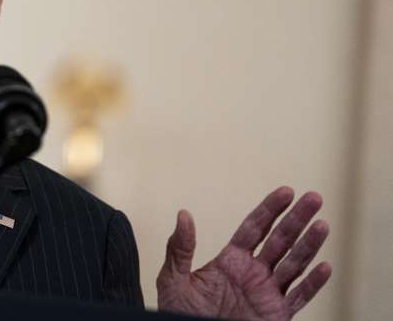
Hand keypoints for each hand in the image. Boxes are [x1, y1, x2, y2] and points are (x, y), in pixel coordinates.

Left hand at [156, 187, 330, 319]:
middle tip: (313, 197)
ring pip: (293, 264)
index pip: (255, 228)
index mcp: (231, 260)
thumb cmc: (180, 313)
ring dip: (308, 245)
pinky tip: (324, 266)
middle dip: (296, 219)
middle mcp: (253, 273)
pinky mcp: (276, 315)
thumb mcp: (174, 278)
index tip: (286, 191)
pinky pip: (298, 298)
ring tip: (322, 224)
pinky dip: (312, 284)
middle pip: (279, 240)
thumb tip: (183, 214)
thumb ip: (180, 248)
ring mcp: (267, 293)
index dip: (270, 209)